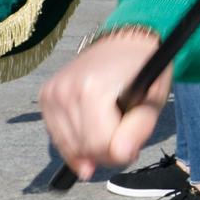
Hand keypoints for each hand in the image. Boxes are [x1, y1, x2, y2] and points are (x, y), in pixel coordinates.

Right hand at [39, 32, 170, 180]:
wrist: (121, 45)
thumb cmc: (142, 71)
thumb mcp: (154, 98)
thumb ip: (140, 127)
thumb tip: (121, 154)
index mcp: (92, 88)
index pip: (100, 145)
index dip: (122, 153)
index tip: (134, 145)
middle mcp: (65, 90)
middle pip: (84, 148)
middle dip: (107, 152)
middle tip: (124, 134)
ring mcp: (51, 94)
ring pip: (69, 147)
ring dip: (92, 149)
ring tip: (110, 127)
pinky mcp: (45, 97)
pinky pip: (58, 138)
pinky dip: (77, 142)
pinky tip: (92, 130)